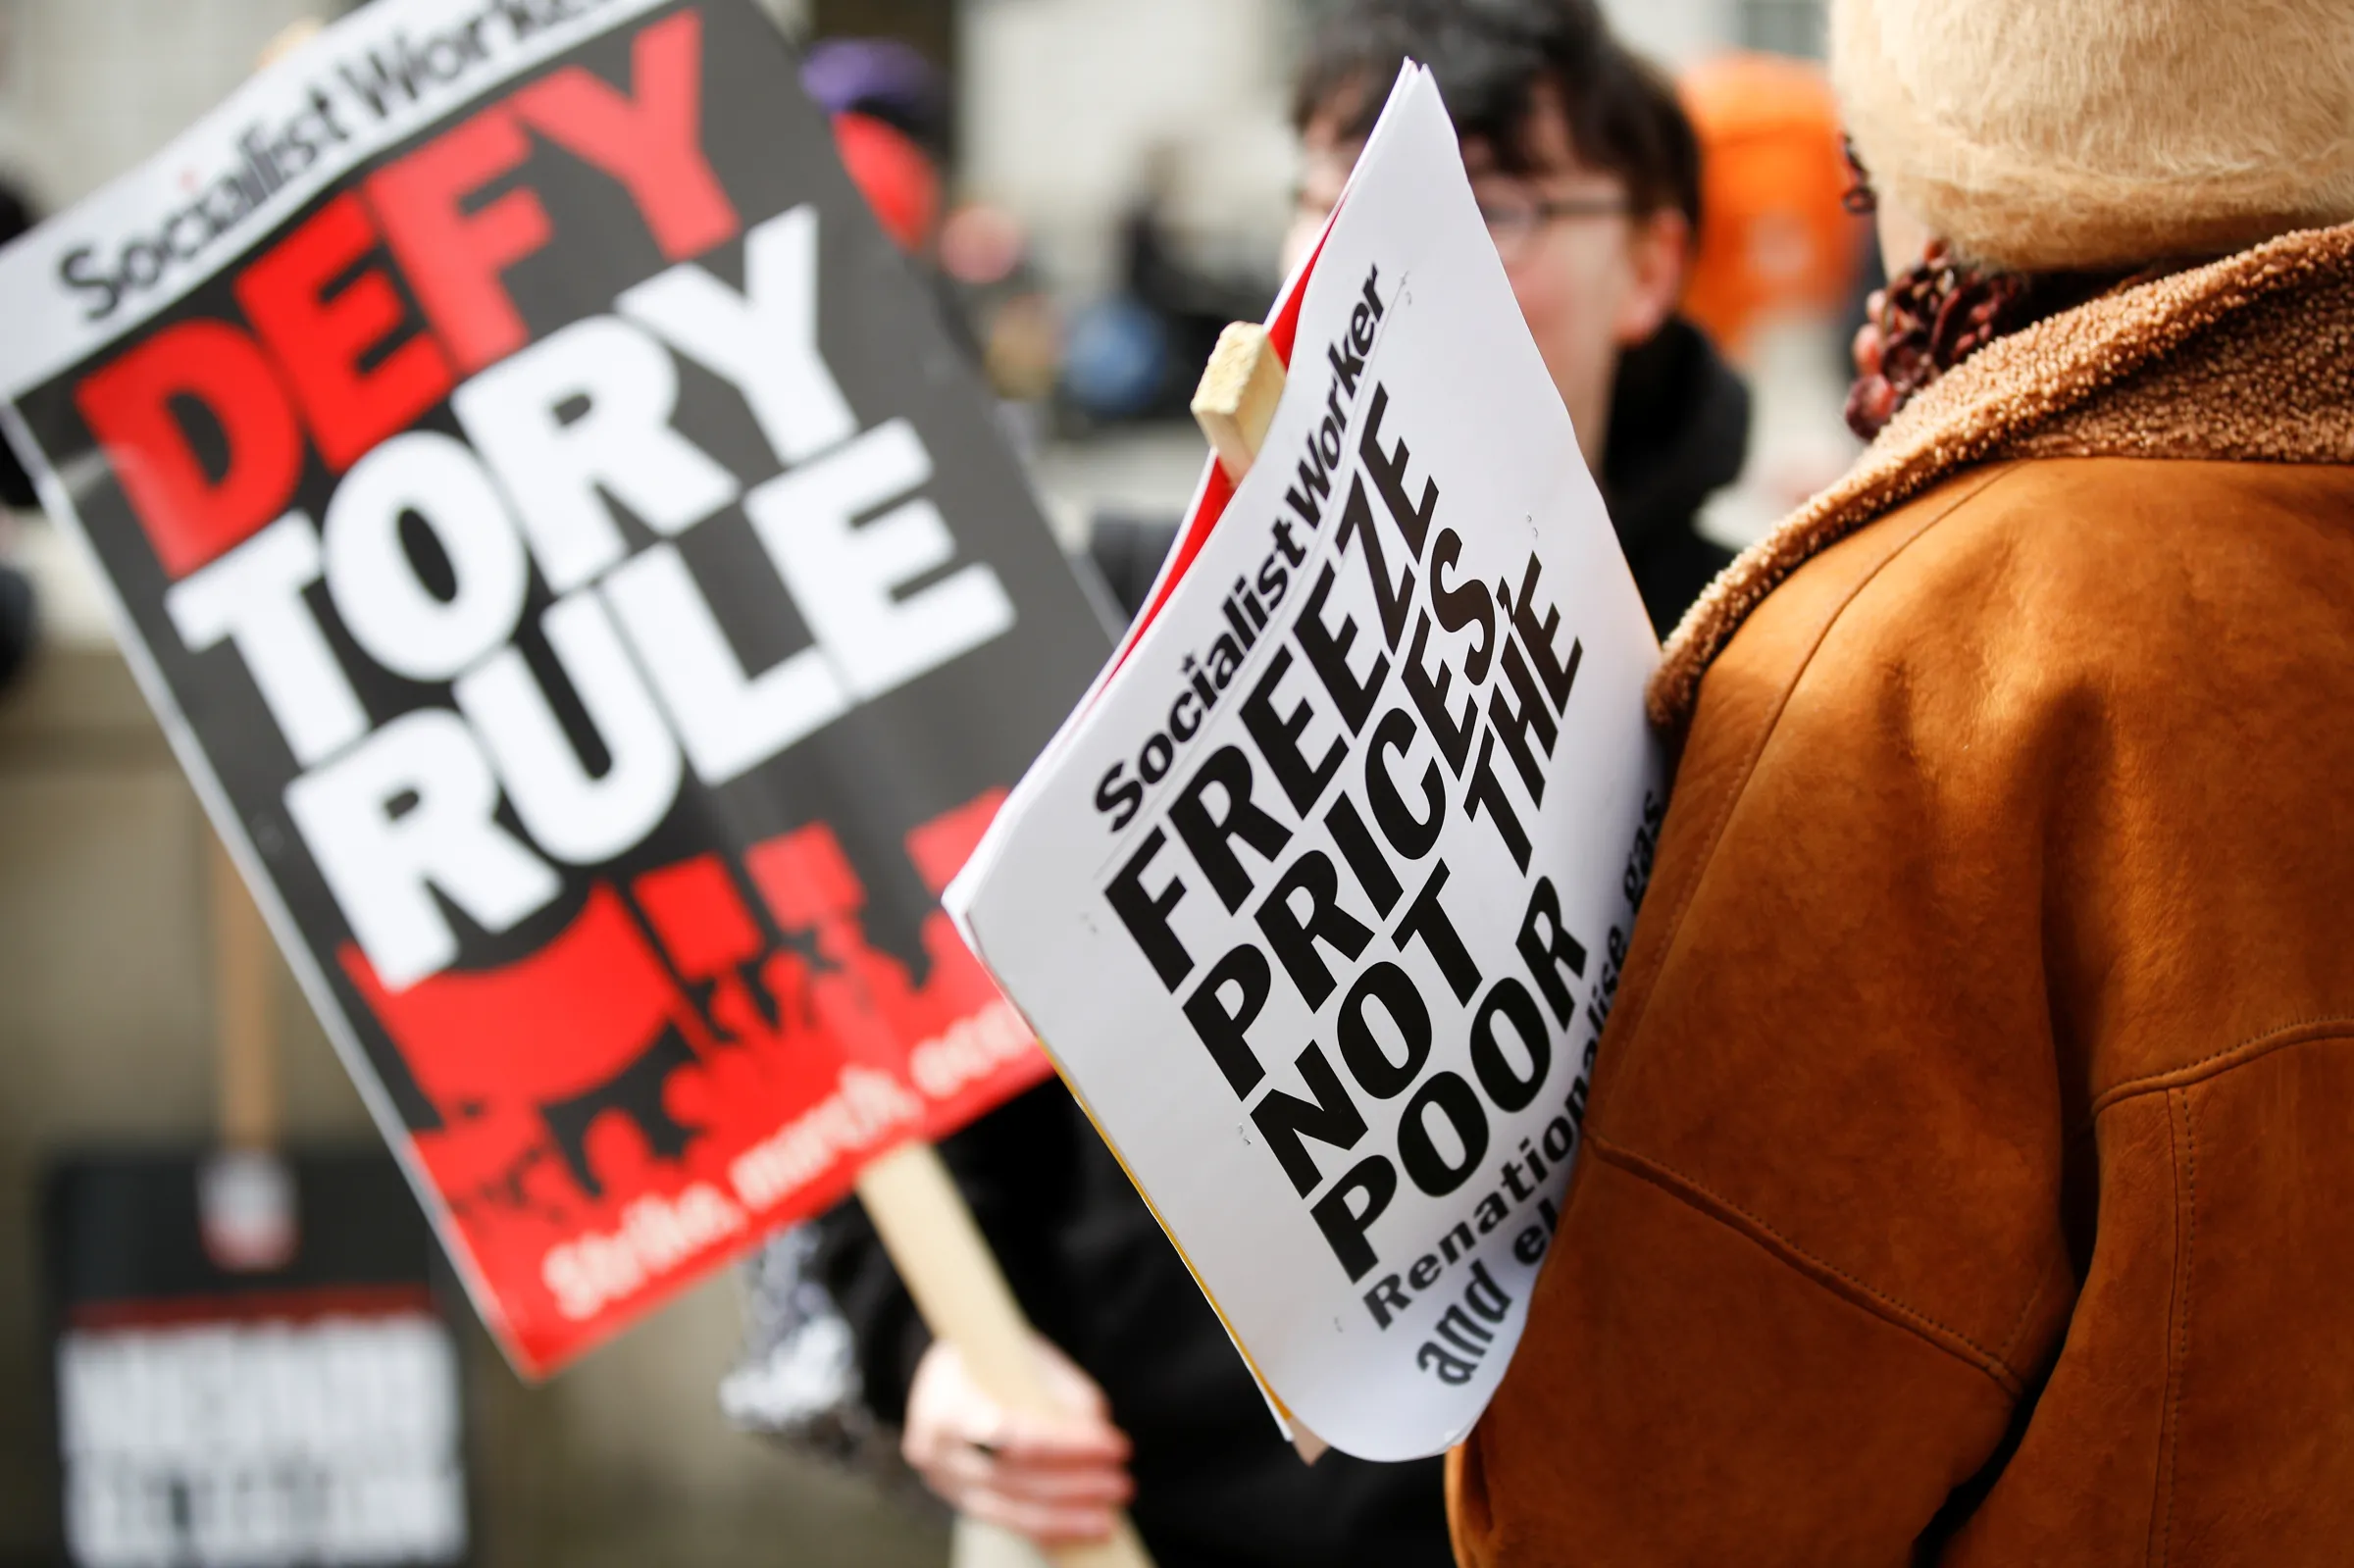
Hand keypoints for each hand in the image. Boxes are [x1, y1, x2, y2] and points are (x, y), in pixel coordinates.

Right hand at [901, 1335, 1134, 1545]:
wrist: (942, 1372)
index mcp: (949, 1401)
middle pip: (1014, 1478)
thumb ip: (1065, 1394)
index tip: (1116, 1446)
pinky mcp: (957, 1497)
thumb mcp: (1030, 1356)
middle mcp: (937, 1447)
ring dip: (1065, 1518)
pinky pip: (1003, 1520)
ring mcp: (942, 1478)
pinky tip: (1078, 1529)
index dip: (1071, 1446)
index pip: (1016, 1434)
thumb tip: (1100, 1433)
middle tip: (1122, 1484)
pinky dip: (1044, 1528)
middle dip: (1075, 1486)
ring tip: (1107, 1518)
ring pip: (1009, 1510)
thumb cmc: (994, 1355)